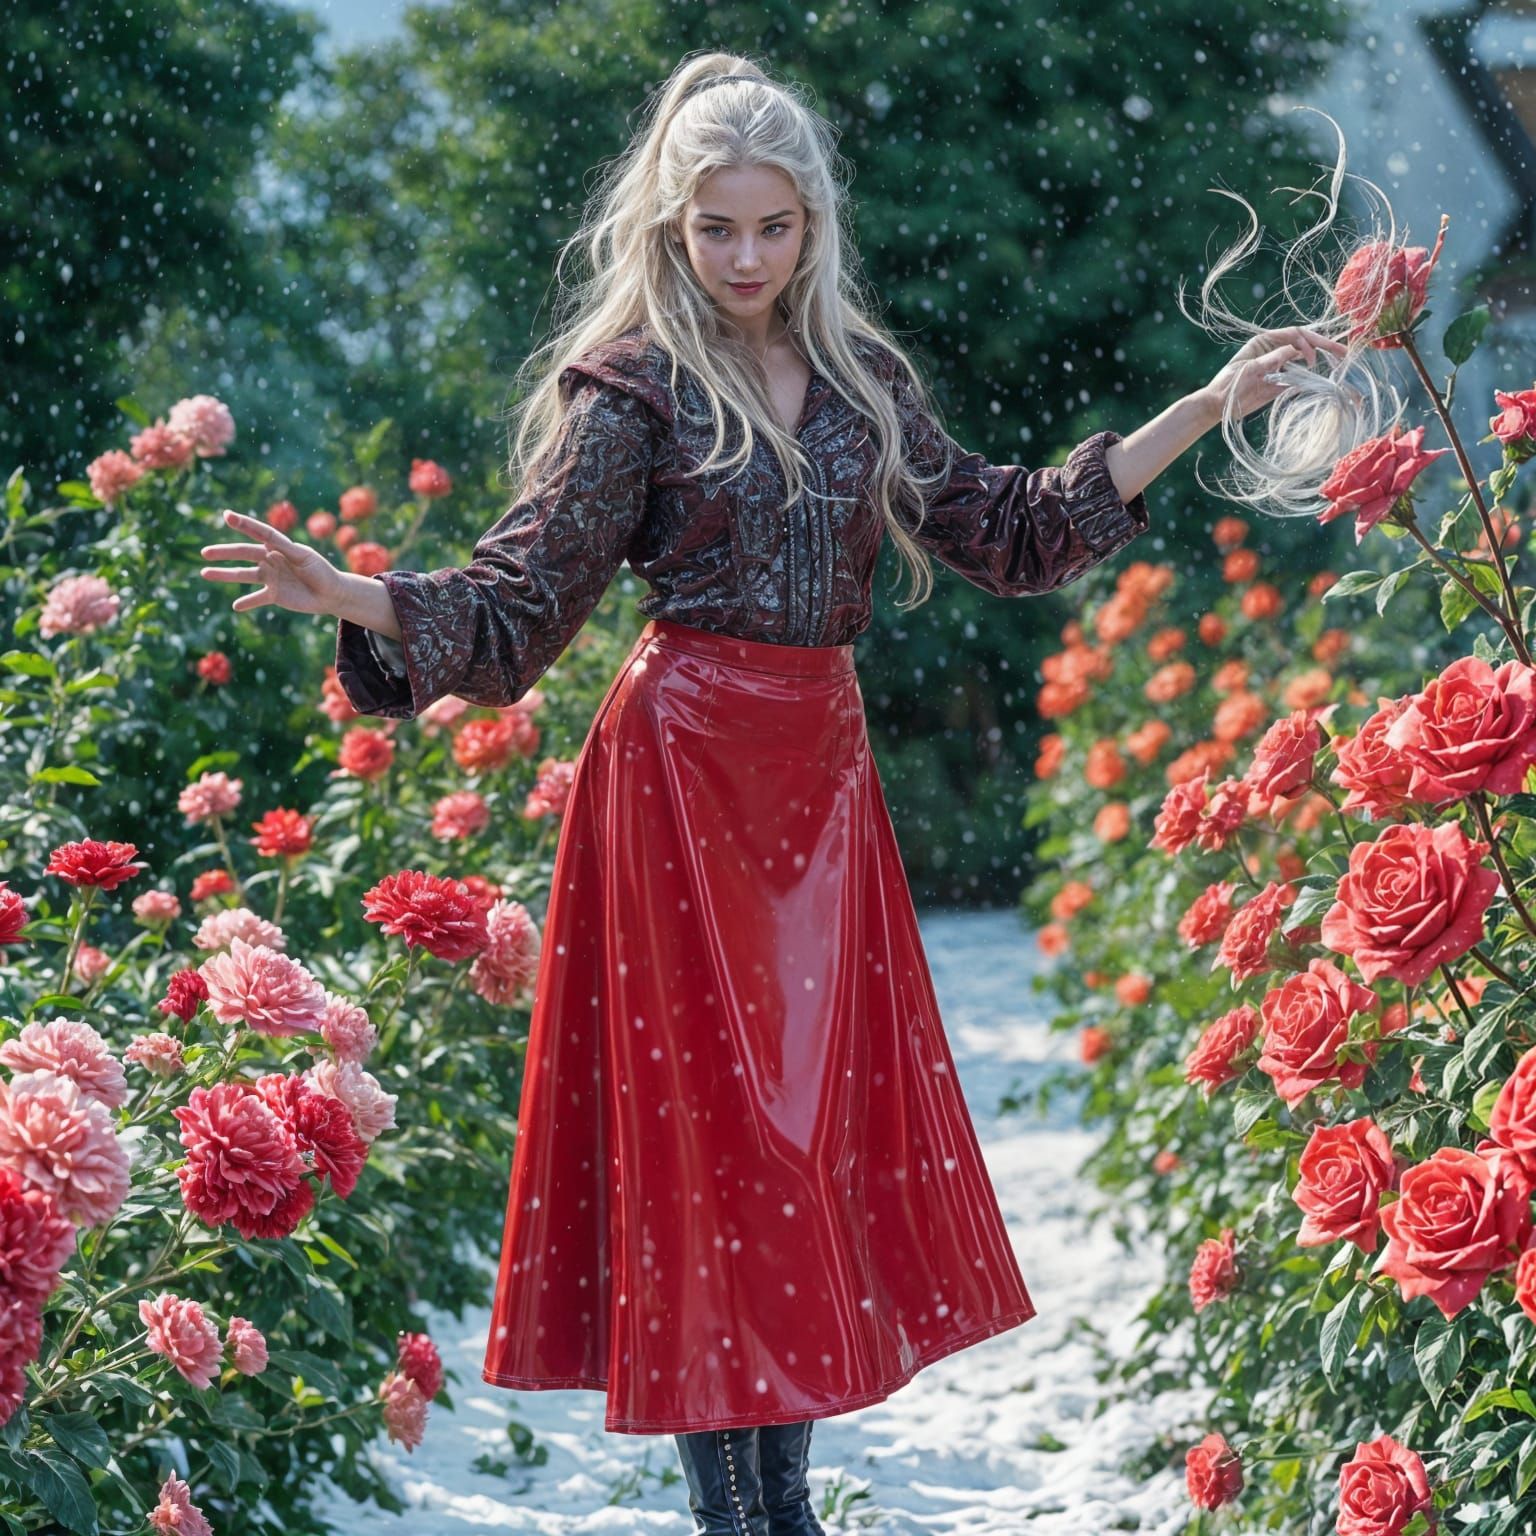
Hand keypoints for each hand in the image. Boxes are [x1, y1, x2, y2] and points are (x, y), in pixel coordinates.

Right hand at [199, 509, 345, 616]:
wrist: (332, 593)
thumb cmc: (321, 570)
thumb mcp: (303, 556)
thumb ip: (284, 548)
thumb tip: (266, 539)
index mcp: (279, 546)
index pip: (258, 532)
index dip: (243, 523)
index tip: (227, 515)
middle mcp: (271, 560)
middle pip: (244, 554)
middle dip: (224, 552)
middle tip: (205, 552)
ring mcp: (271, 577)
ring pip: (244, 575)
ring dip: (225, 575)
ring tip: (205, 574)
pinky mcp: (274, 595)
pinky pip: (257, 598)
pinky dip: (247, 602)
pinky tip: (235, 606)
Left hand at [1198, 326, 1349, 425]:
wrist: (1217, 406)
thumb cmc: (1228, 385)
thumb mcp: (1249, 370)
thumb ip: (1271, 360)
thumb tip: (1295, 350)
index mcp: (1265, 342)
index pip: (1295, 334)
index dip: (1309, 342)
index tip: (1313, 357)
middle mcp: (1274, 351)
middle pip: (1304, 344)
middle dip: (1324, 346)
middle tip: (1344, 352)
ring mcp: (1278, 366)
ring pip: (1304, 359)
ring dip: (1320, 360)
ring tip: (1340, 363)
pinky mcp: (1279, 382)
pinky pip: (1298, 378)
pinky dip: (1309, 379)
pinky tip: (1320, 380)